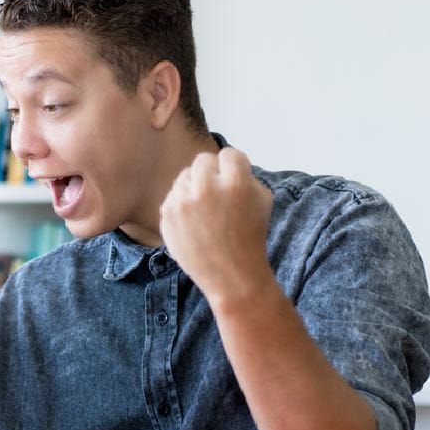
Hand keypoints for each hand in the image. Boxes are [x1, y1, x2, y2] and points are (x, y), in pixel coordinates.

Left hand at [159, 147, 273, 307]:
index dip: (233, 167)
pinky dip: (182, 204)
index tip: (233, 180)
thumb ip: (246, 176)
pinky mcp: (167, 214)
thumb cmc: (250, 237)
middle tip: (217, 193)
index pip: (229, 154)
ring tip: (205, 211)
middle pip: (203, 160)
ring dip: (195, 187)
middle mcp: (207, 188)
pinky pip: (173, 195)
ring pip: (185, 176)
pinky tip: (194, 221)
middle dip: (211, 173)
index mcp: (236, 182)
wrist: (231, 275)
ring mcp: (183, 201)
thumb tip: (226, 164)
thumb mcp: (263, 200)